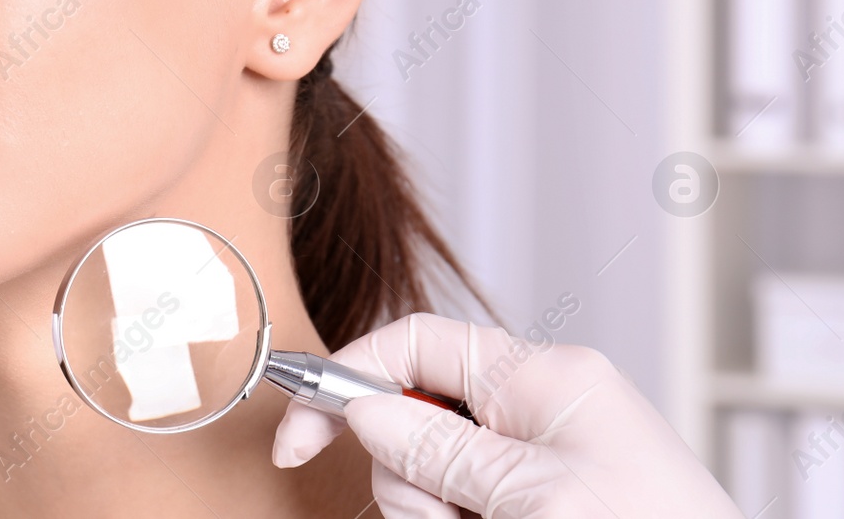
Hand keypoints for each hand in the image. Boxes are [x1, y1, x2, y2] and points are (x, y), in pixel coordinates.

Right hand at [270, 313, 739, 517]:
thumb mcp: (534, 493)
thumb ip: (441, 446)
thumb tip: (362, 409)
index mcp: (542, 376)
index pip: (418, 343)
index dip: (350, 375)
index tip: (301, 432)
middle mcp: (535, 409)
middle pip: (413, 417)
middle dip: (407, 474)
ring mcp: (535, 461)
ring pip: (429, 474)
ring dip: (433, 512)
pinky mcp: (533, 503)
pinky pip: (459, 504)